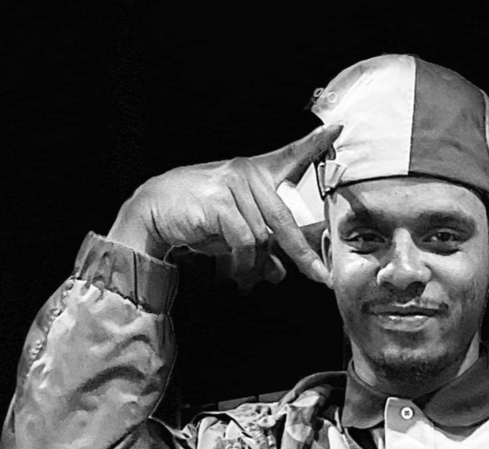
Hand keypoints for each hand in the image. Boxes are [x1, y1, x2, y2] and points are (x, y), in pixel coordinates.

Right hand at [107, 123, 341, 287]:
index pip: (289, 156)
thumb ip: (260, 250)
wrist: (153, 213)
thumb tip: (278, 273)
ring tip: (243, 278)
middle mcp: (247, 174)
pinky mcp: (222, 202)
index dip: (313, 145)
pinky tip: (233, 271)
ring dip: (255, 265)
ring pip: (264, 236)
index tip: (335, 129)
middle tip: (320, 276)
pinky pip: (246, 241)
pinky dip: (241, 262)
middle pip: (285, 219)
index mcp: (253, 173)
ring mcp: (234, 185)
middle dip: (303, 254)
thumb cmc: (195, 218)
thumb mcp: (233, 234)